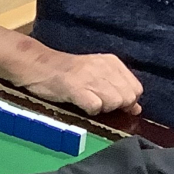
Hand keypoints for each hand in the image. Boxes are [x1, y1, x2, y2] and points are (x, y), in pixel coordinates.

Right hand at [12, 45, 142, 116]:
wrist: (37, 65)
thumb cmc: (67, 73)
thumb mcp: (96, 74)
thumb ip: (117, 88)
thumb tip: (136, 108)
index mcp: (111, 62)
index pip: (136, 89)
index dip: (127, 101)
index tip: (111, 103)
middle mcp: (104, 67)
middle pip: (127, 98)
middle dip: (115, 106)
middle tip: (97, 102)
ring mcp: (89, 77)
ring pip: (114, 102)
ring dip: (103, 108)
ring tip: (87, 102)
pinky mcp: (75, 87)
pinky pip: (95, 106)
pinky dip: (90, 110)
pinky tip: (80, 104)